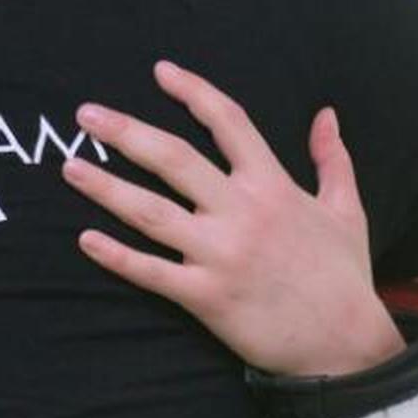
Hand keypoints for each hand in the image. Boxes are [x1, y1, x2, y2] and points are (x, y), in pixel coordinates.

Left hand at [62, 59, 402, 376]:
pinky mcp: (207, 297)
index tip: (160, 71)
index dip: (193, 92)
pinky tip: (85, 240)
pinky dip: (116, 257)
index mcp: (272, 186)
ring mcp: (221, 255)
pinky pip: (152, 272)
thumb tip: (326, 114)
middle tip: (85, 115)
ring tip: (70, 167)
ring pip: (151, 212)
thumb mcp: (346, 210)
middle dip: (125, 132)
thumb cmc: (344, 277)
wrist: (347, 346)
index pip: (228, 122)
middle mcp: (241, 212)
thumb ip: (332, 159)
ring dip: (106, 188)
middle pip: (173, 159)